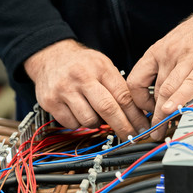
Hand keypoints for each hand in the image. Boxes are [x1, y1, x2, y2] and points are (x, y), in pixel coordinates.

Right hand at [24, 39, 148, 139]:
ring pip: (89, 120)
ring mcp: (64, 90)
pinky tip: (78, 112)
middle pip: (107, 109)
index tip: (141, 127)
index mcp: (100, 68)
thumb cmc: (81, 64)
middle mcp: (81, 77)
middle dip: (122, 127)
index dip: (135, 115)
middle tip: (130, 136)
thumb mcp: (103, 67)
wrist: (51, 56)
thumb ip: (118, 88)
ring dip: (96, 123)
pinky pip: (72, 124)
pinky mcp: (50, 102)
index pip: (122, 95)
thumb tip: (136, 114)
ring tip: (94, 113)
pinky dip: (79, 123)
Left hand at [127, 0, 192, 139]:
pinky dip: (180, 98)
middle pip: (154, 91)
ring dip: (163, 114)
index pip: (136, 80)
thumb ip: (165, 67)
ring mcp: (188, 58)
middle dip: (152, 115)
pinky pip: (190, 84)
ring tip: (162, 129)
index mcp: (157, 51)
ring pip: (168, 90)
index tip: (145, 110)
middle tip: (153, 131)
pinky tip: (174, 110)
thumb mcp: (173, 45)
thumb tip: (160, 93)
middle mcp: (169, 54)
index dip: (138, 100)